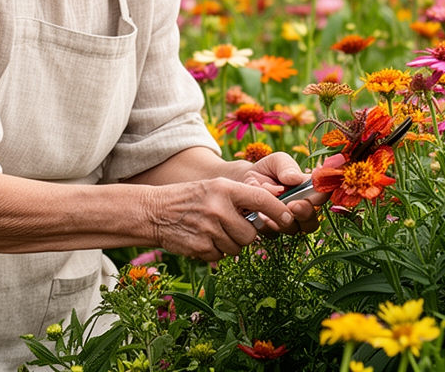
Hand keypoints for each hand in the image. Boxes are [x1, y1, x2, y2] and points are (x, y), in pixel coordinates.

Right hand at [144, 177, 296, 261]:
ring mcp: (209, 229)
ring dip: (229, 243)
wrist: (155, 212)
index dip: (279, 210)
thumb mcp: (215, 188)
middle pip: (251, 233)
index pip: (261, 199)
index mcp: (224, 188)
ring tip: (212, 230)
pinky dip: (215, 251)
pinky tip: (202, 238)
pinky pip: (221, 256)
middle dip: (244, 234)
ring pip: (237, 247)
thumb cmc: (191, 199)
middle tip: (229, 226)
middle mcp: (218, 208)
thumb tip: (275, 205)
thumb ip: (242, 197)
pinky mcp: (201, 247)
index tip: (290, 218)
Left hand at [242, 152, 346, 235]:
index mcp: (308, 190)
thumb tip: (295, 178)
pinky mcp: (272, 230)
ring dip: (281, 219)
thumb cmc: (266, 170)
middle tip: (291, 205)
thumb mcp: (276, 161)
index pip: (323, 196)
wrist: (243, 181)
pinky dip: (266, 224)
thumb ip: (286, 166)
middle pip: (312, 221)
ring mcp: (287, 222)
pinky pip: (273, 233)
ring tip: (267, 206)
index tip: (312, 193)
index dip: (321, 196)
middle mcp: (301, 209)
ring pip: (293, 229)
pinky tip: (258, 214)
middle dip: (303, 213)